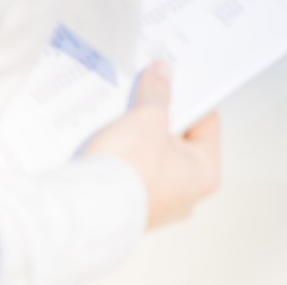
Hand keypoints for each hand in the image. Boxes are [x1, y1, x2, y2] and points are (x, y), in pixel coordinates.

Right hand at [83, 62, 220, 228]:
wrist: (80, 211)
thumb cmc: (127, 171)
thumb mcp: (147, 118)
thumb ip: (157, 93)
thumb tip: (162, 73)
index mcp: (204, 173)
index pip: (206, 122)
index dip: (189, 97)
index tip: (174, 81)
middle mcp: (184, 194)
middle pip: (176, 139)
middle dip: (158, 117)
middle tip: (145, 95)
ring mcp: (155, 203)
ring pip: (151, 155)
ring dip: (137, 135)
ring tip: (122, 116)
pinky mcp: (127, 208)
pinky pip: (129, 173)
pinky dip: (121, 156)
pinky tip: (106, 140)